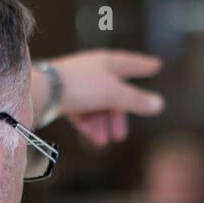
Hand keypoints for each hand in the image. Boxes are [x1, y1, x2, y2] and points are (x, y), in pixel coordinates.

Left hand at [46, 49, 164, 147]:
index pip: (131, 63)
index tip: (156, 65)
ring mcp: (77, 84)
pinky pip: (82, 112)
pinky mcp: (64, 97)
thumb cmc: (81, 86)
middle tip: (121, 135)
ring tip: (105, 141)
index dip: (143, 65)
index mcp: (106, 62)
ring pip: (97, 106)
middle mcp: (92, 70)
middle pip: (114, 93)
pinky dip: (90, 125)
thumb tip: (159, 104)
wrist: (44, 92)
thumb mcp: (115, 94)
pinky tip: (95, 139)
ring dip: (103, 124)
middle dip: (119, 115)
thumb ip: (137, 100)